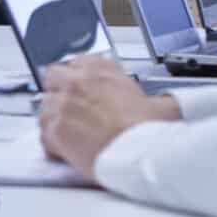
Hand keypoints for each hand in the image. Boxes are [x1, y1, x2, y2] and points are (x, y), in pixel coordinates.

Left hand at [37, 56, 178, 178]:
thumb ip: (164, 100)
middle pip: (53, 77)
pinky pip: (43, 134)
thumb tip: (173, 103)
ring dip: (54, 119)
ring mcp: (63, 105)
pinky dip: (52, 144)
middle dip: (59, 91)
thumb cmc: (147, 132)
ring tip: (71, 133)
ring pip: (45, 107)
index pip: (78, 61)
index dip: (80, 77)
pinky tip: (66, 150)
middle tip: (71, 108)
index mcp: (101, 69)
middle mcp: (78, 82)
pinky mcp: (55, 130)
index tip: (85, 88)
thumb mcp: (163, 107)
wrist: (137, 154)